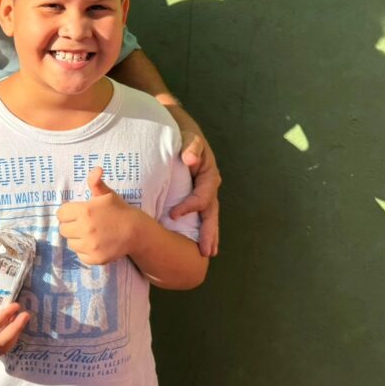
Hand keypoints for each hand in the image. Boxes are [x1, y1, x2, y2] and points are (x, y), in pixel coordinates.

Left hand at [57, 167, 137, 265]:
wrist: (136, 232)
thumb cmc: (119, 210)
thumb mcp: (107, 194)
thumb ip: (96, 182)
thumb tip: (97, 169)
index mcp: (85, 211)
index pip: (61, 214)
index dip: (68, 212)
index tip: (77, 213)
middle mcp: (85, 228)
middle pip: (63, 229)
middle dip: (71, 225)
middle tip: (84, 223)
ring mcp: (90, 245)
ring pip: (71, 243)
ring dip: (77, 239)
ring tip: (91, 234)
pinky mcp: (95, 258)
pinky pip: (80, 255)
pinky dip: (85, 251)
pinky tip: (96, 244)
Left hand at [169, 128, 220, 256]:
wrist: (183, 132)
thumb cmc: (185, 135)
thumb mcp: (190, 137)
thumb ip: (192, 146)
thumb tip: (189, 158)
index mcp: (209, 176)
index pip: (201, 197)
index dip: (189, 207)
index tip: (173, 215)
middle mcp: (210, 187)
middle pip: (211, 213)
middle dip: (210, 233)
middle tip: (207, 252)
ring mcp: (205, 192)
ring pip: (208, 217)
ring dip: (209, 235)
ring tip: (208, 253)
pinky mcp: (196, 195)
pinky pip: (200, 215)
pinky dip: (200, 229)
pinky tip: (198, 242)